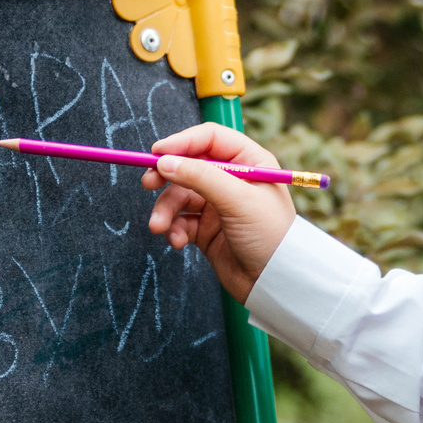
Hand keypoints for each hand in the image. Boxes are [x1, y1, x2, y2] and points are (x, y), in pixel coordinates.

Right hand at [141, 122, 297, 304]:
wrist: (275, 283)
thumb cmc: (270, 235)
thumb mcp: (237, 199)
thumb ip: (200, 177)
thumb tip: (164, 161)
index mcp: (249, 161)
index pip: (210, 139)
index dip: (182, 142)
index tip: (157, 154)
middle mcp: (232, 179)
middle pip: (188, 165)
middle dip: (166, 176)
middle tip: (147, 184)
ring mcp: (218, 204)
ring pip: (179, 196)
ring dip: (166, 210)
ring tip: (159, 227)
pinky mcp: (207, 229)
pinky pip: (181, 220)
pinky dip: (174, 229)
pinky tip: (177, 241)